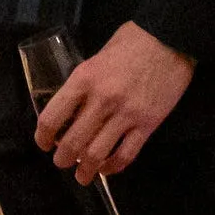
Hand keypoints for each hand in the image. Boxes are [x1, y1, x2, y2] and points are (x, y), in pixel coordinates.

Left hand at [33, 22, 194, 184]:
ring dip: (86, 170)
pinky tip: (108, 169)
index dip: (43, 137)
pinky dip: (114, 166)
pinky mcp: (148, 124)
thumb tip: (72, 108)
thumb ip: (84, 82)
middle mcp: (101, 100)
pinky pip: (126, 154)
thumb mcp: (96, 57)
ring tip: (82, 176)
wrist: (172, 38)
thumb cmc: (132, 41)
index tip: (44, 143)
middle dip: (62, 159)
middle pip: (72, 142)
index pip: (52, 118)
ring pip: (97, 155)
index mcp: (83, 79)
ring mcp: (126, 114)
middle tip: (62, 162)